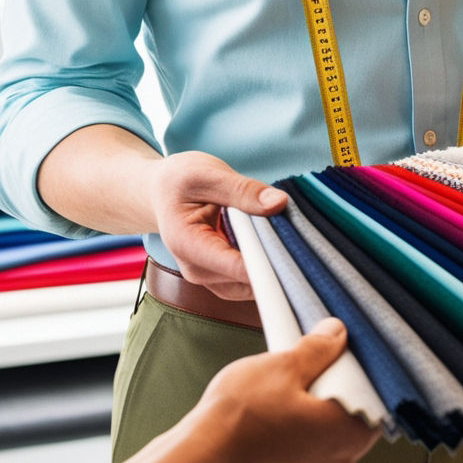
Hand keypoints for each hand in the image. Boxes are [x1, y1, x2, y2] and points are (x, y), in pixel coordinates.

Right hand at [146, 151, 287, 299]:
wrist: (162, 193)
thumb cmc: (179, 182)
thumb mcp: (208, 174)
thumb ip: (243, 190)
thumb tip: (279, 203)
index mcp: (187, 244)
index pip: (236, 267)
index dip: (269, 263)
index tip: (298, 252)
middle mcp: (196, 271)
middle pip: (247, 281)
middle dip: (275, 264)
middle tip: (300, 239)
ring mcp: (209, 279)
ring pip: (253, 288)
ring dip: (273, 268)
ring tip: (287, 238)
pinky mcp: (221, 280)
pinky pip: (251, 283)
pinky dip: (267, 267)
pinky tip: (276, 246)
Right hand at [187, 319, 379, 462]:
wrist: (199, 462)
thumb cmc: (240, 420)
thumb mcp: (282, 366)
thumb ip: (318, 349)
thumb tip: (336, 335)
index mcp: (349, 435)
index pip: (373, 401)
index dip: (353, 377)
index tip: (335, 363)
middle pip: (348, 421)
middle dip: (328, 397)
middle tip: (300, 377)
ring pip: (323, 441)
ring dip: (308, 420)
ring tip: (277, 400)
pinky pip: (300, 459)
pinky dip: (290, 442)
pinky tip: (266, 424)